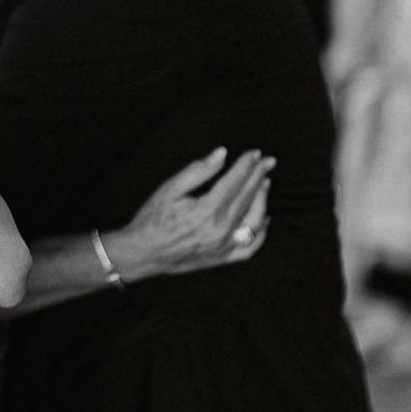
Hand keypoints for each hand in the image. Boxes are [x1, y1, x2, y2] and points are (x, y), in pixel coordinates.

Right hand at [104, 148, 273, 281]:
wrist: (142, 253)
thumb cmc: (153, 219)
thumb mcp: (170, 188)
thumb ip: (198, 170)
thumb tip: (221, 154)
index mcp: (207, 210)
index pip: (236, 181)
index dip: (247, 165)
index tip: (255, 153)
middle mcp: (220, 229)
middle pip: (248, 197)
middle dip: (259, 176)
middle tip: (268, 162)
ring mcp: (224, 246)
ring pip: (255, 220)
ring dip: (262, 200)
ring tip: (265, 183)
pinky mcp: (223, 258)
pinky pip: (250, 246)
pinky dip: (261, 232)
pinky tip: (264, 219)